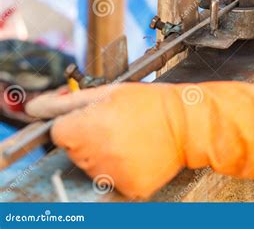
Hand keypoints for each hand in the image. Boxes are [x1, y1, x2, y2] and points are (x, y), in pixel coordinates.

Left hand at [27, 82, 253, 198]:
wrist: (189, 123)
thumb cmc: (152, 103)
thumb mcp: (110, 93)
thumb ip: (69, 101)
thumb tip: (36, 107)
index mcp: (84, 129)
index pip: (59, 132)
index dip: (78, 123)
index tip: (98, 119)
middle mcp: (94, 156)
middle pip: (75, 151)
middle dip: (91, 139)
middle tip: (120, 126)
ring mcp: (111, 176)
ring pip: (94, 168)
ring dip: (106, 156)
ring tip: (133, 139)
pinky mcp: (129, 188)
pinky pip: (114, 182)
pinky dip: (124, 171)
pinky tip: (140, 154)